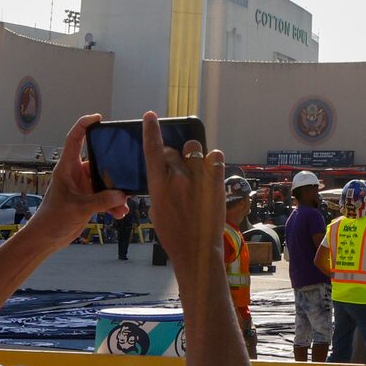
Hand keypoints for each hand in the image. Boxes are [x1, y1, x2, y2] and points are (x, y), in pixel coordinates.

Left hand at [39, 114, 123, 237]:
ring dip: (115, 192)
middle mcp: (75, 174)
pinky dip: (113, 204)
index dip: (84, 124)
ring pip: (105, 182)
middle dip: (114, 168)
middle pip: (98, 161)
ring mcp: (82, 187)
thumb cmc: (52, 219)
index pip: (75, 138)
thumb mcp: (78, 208)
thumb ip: (102, 201)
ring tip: (125, 202)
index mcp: (67, 168)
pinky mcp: (88, 200)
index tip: (98, 118)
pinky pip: (106, 197)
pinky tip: (120, 213)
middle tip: (129, 169)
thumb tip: (122, 195)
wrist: (46, 239)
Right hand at [140, 111, 224, 286]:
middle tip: (178, 172)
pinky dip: (212, 159)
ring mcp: (197, 178)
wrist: (196, 250)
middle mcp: (177, 178)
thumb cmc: (172, 234)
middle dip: (173, 157)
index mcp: (158, 186)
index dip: (151, 130)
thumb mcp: (155, 210)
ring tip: (195, 168)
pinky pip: (215, 157)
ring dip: (193, 155)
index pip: (152, 150)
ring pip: (194, 149)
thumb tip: (166, 174)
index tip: (150, 116)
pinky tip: (210, 168)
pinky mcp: (215, 182)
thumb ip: (160, 188)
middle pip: (173, 152)